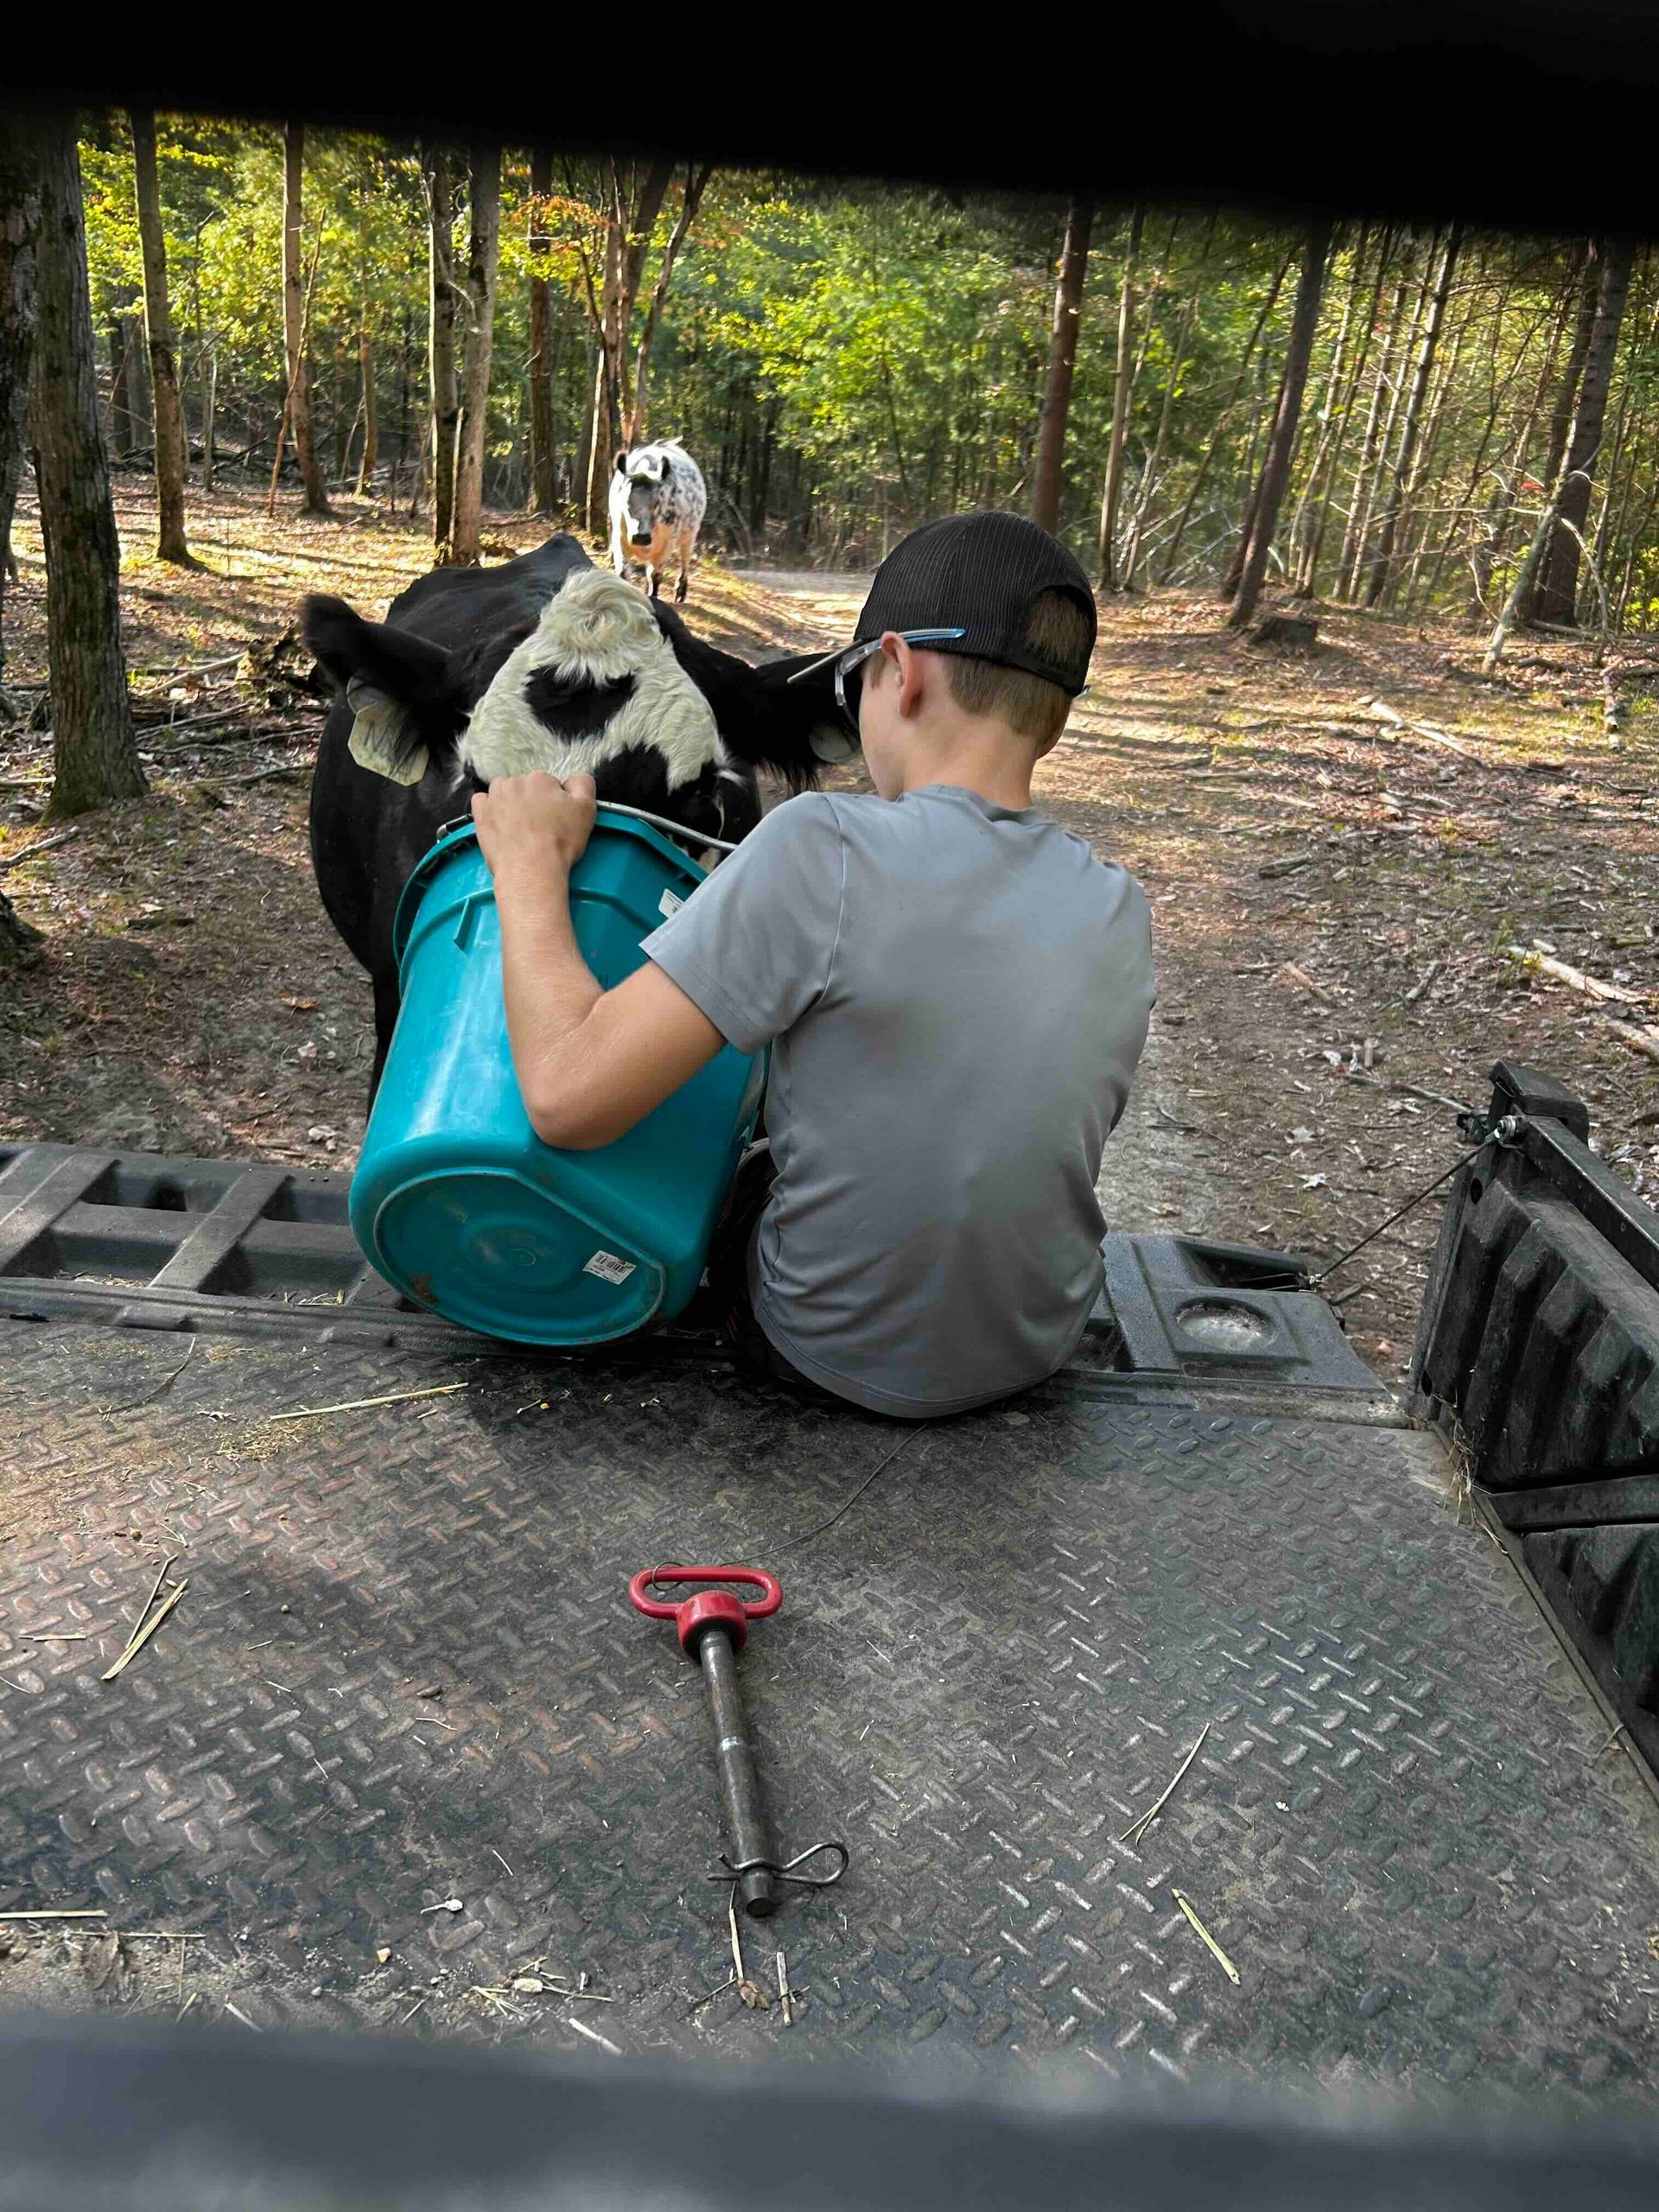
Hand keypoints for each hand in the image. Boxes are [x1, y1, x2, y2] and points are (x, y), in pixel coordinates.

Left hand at [472, 771, 596, 879]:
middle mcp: (515, 783)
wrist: (531, 869)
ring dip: (510, 803)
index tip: (556, 820)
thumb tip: (575, 778)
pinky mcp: (481, 814)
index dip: (554, 803)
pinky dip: (489, 809)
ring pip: (503, 792)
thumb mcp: (587, 809)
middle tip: (540, 828)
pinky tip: (500, 823)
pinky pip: (482, 802)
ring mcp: (495, 798)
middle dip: (532, 803)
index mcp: (541, 779)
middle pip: (526, 788)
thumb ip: (584, 784)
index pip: (549, 785)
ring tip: (519, 827)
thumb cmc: (559, 843)